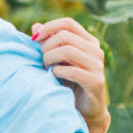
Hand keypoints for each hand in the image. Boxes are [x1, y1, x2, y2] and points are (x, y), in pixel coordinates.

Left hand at [32, 18, 109, 132]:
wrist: (82, 109)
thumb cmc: (66, 81)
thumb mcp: (55, 60)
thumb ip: (47, 43)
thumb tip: (35, 26)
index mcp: (88, 41)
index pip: (68, 23)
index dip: (48, 27)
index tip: (35, 39)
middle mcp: (95, 51)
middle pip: (64, 36)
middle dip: (46, 47)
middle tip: (43, 61)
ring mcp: (97, 66)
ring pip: (67, 51)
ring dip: (50, 59)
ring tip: (47, 69)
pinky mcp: (95, 81)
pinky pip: (71, 71)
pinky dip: (57, 72)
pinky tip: (54, 77)